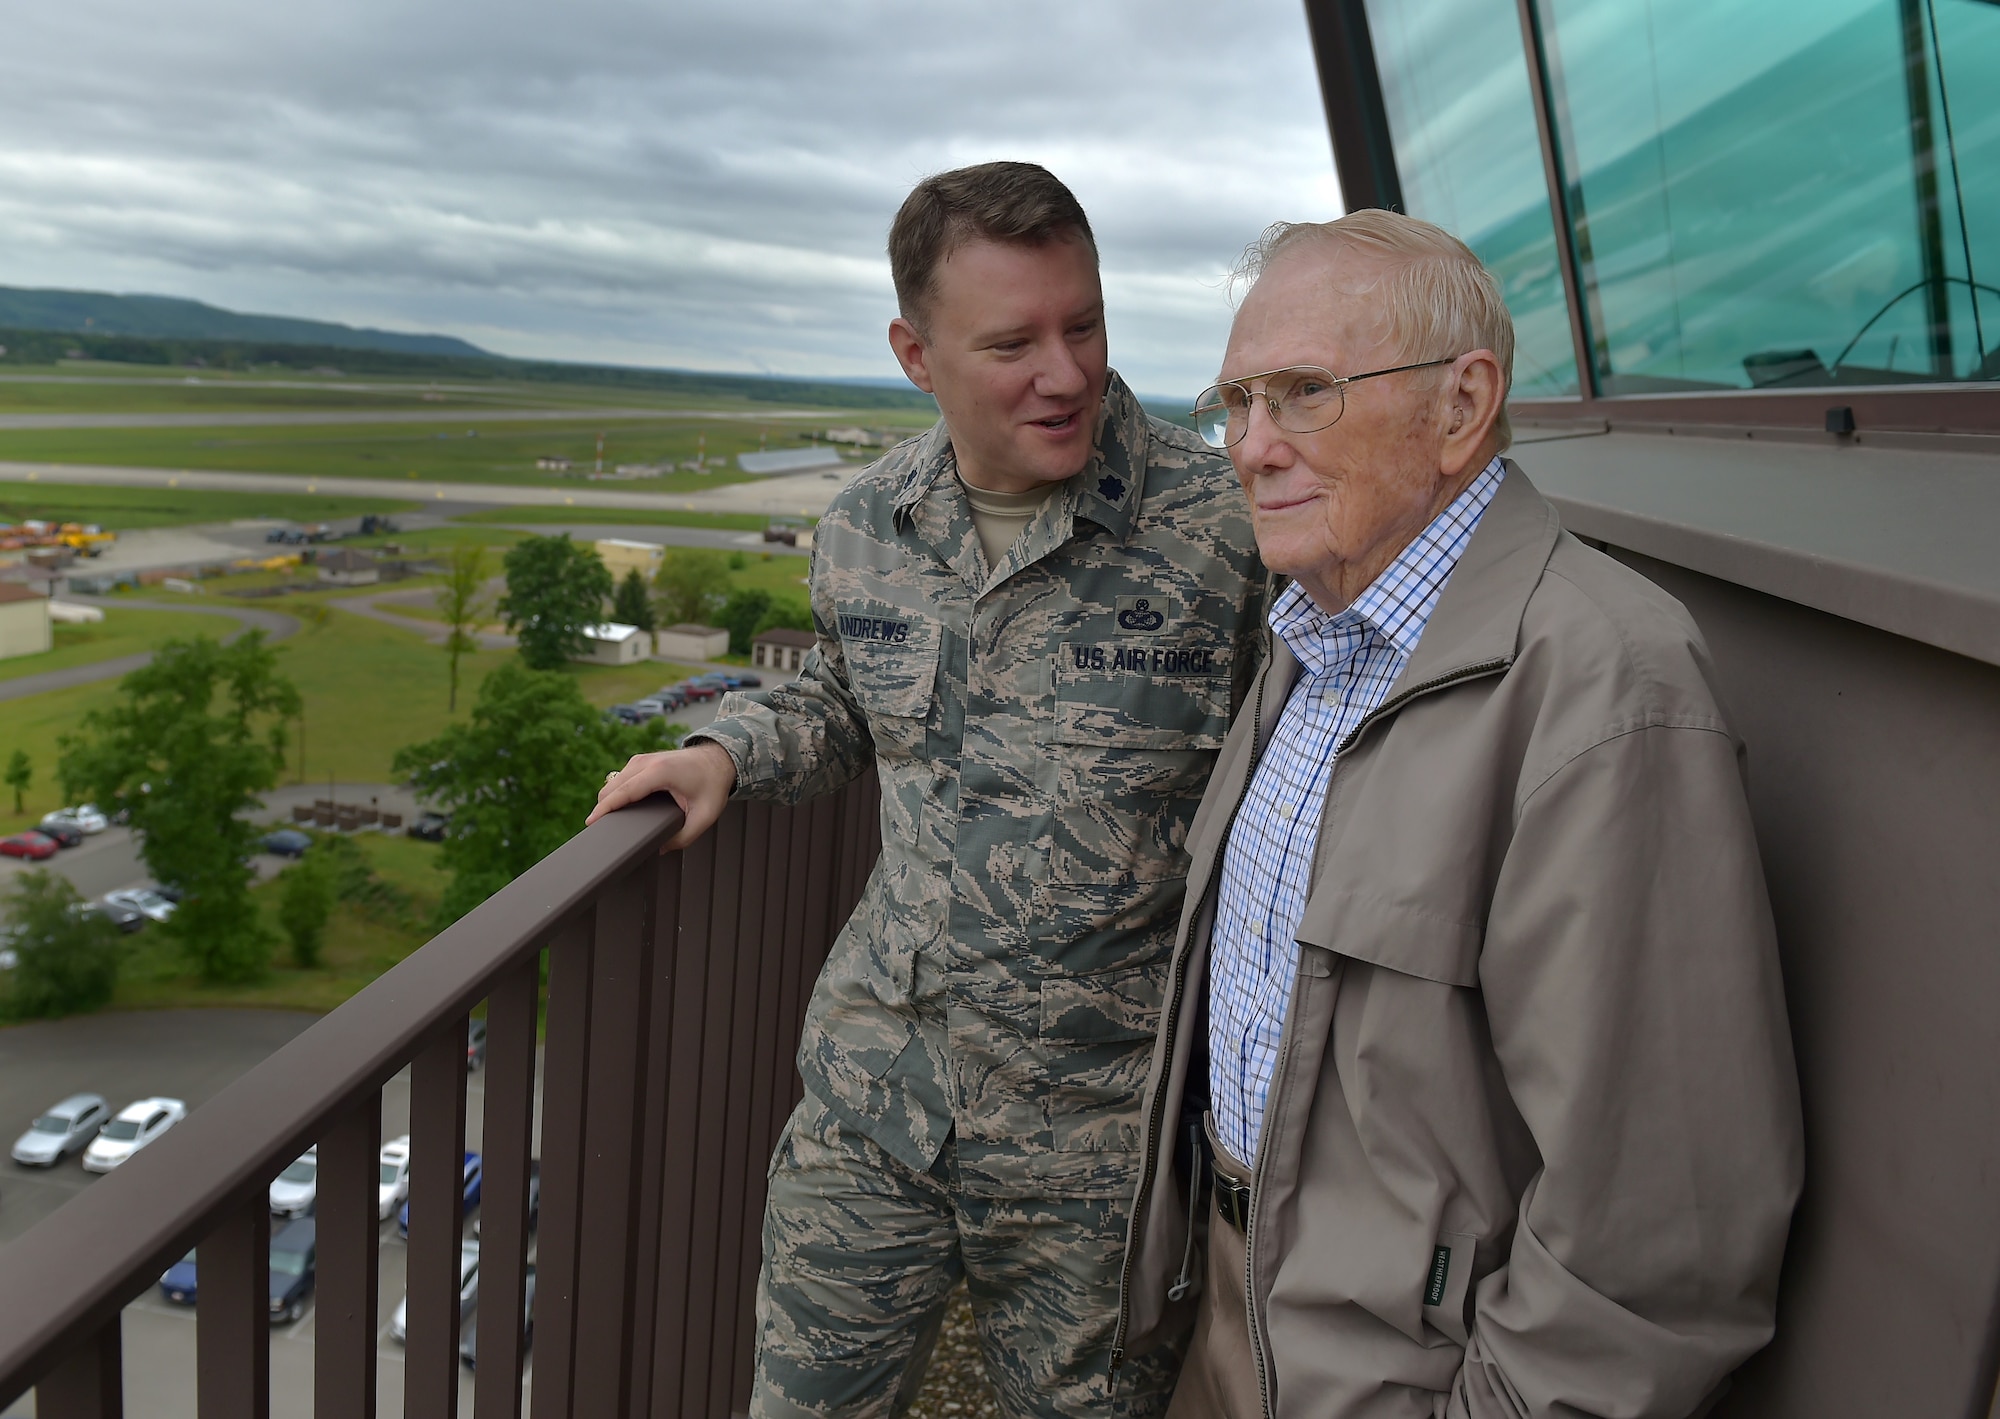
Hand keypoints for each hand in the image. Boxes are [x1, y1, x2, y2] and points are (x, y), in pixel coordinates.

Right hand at [588, 740, 736, 848]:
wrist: (719, 759)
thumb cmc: (713, 785)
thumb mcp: (705, 816)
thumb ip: (684, 837)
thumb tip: (660, 849)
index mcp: (660, 772)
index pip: (624, 791)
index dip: (605, 808)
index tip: (591, 823)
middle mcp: (646, 762)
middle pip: (612, 788)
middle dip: (603, 809)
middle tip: (600, 832)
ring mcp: (641, 759)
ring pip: (613, 783)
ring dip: (609, 801)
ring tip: (609, 823)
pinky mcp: (640, 761)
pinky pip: (619, 779)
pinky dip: (615, 794)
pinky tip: (619, 810)